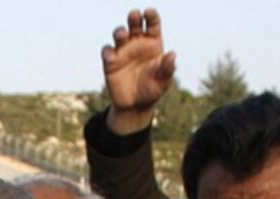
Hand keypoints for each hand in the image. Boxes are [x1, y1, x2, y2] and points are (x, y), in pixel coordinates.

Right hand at [103, 8, 175, 135]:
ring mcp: (122, 51)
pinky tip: (112, 58)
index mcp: (153, 43)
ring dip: (119, 32)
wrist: (135, 105)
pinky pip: (107, 51)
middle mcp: (137, 43)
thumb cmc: (152, 89)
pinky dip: (108, 52)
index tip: (149, 12)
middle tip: (134, 15)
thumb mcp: (163, 82)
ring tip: (122, 35)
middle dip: (134, 18)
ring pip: (119, 34)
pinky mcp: (110, 61)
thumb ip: (167, 68)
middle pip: (135, 24)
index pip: (152, 24)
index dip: (151, 16)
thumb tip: (172, 55)